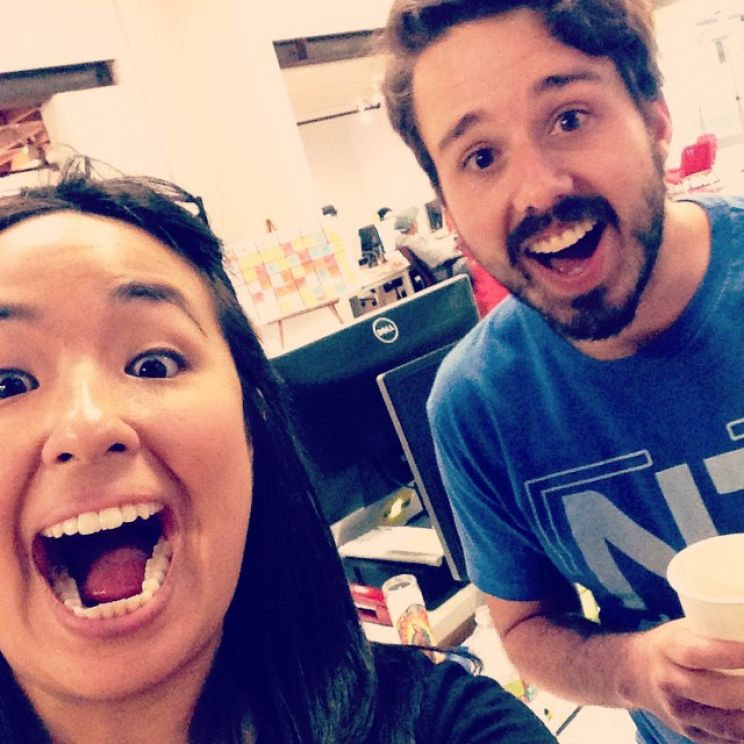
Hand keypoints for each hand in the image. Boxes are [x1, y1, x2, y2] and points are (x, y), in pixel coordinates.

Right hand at [626, 619, 743, 741]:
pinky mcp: (693, 735)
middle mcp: (671, 685)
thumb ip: (713, 632)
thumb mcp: (682, 630)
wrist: (635, 674)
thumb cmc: (670, 645)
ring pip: (731, 725)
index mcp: (668, 650)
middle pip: (721, 694)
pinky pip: (730, 739)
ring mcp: (682, 715)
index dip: (731, 654)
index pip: (698, 654)